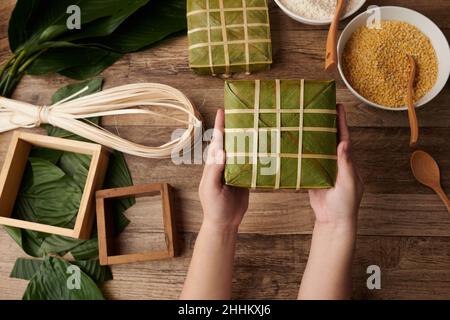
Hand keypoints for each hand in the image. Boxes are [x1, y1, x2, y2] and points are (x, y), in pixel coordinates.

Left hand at [199, 109, 248, 231]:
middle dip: (234, 127)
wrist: (225, 223)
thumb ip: (214, 170)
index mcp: (214, 164)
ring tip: (256, 124)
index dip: (220, 126)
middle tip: (243, 112)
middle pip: (230, 142)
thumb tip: (221, 150)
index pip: (217, 141)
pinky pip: (251, 163)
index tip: (223, 111)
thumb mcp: (211, 188)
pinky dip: (256, 154)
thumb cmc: (214, 206)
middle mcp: (225, 164)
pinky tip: (263, 146)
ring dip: (247, 139)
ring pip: (242, 151)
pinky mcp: (245, 177)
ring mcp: (236, 170)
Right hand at [308, 105, 363, 227]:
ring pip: (318, 148)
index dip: (341, 122)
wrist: (333, 221)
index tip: (338, 107)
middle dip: (326, 124)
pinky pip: (307, 162)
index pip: (344, 138)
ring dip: (313, 135)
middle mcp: (335, 162)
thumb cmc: (346, 204)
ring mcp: (323, 169)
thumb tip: (343, 143)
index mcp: (347, 162)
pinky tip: (296, 143)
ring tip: (305, 121)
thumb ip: (346, 164)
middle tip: (319, 108)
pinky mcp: (313, 176)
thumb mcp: (348, 183)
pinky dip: (302, 152)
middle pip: (330, 139)